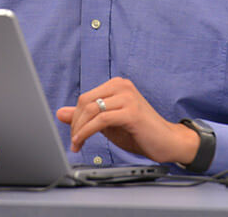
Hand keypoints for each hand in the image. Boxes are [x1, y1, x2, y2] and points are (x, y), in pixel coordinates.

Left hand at [55, 77, 199, 163]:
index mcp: (117, 85)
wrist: (167, 142)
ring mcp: (128, 97)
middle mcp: (122, 86)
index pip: (85, 97)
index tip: (73, 133)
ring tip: (77, 143)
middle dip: (75, 123)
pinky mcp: (131, 112)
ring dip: (79, 129)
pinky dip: (87, 132)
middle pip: (85, 101)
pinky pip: (101, 120)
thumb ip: (86, 116)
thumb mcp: (108, 123)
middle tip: (74, 141)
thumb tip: (60, 112)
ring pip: (91, 110)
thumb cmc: (139, 132)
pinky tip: (83, 141)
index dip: (75, 117)